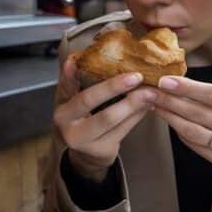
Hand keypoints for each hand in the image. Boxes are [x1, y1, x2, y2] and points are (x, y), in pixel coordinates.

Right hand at [54, 54, 155, 180]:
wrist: (87, 153)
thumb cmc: (82, 120)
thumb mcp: (73, 102)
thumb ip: (73, 81)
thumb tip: (73, 58)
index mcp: (62, 111)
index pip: (69, 88)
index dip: (75, 74)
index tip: (87, 59)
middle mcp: (69, 126)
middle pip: (90, 102)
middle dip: (114, 87)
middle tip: (137, 76)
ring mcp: (85, 140)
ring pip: (111, 118)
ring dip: (133, 102)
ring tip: (150, 90)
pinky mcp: (104, 149)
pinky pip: (124, 128)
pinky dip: (138, 114)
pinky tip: (148, 104)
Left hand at [150, 76, 211, 210]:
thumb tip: (195, 88)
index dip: (189, 88)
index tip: (167, 80)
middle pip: (200, 113)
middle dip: (172, 100)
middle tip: (150, 90)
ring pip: (195, 131)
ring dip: (171, 118)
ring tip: (154, 105)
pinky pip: (198, 147)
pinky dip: (182, 135)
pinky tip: (171, 124)